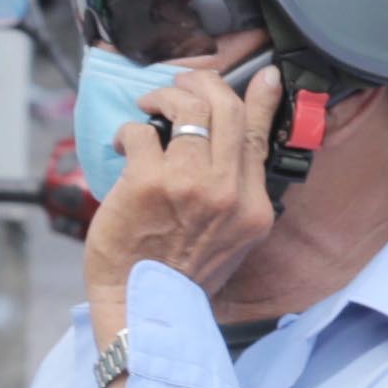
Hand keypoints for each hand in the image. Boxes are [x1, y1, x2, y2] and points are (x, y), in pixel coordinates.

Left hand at [81, 51, 284, 329]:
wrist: (143, 312)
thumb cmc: (179, 276)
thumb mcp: (230, 239)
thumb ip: (236, 194)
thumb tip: (231, 148)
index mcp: (252, 206)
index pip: (258, 135)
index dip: (261, 97)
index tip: (264, 76)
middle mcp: (227, 192)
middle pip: (224, 107)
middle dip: (200, 83)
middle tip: (179, 86)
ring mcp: (188, 185)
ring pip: (185, 107)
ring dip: (162, 97)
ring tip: (148, 109)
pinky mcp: (147, 182)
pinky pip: (140, 131)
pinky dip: (128, 130)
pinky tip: (123, 144)